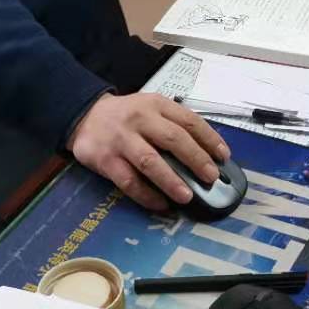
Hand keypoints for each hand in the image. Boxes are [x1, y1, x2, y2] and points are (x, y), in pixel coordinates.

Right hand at [67, 93, 230, 210]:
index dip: (209, 139)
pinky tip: (161, 204)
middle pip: (173, 139)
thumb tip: (205, 154)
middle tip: (211, 177)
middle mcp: (140, 119)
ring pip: (150, 161)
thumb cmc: (126, 115)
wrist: (84, 115)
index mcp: (156, 104)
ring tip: (187, 196)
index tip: (223, 156)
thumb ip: (173, 125)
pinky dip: (146, 195)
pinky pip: (129, 181)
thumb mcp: (150, 108)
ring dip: (171, 180)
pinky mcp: (105, 159)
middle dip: (196, 159)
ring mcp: (122, 139)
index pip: (189, 120)